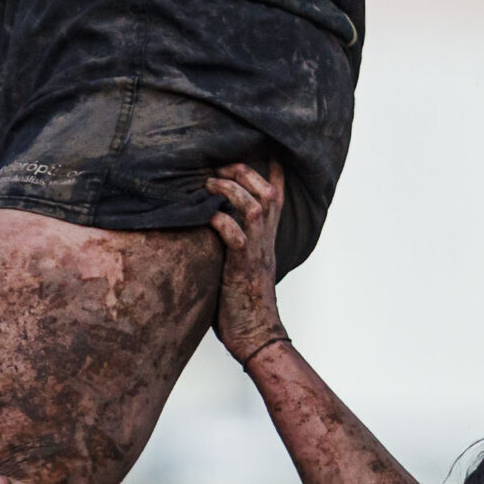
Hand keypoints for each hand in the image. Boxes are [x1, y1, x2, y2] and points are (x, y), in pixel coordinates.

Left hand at [208, 160, 287, 364]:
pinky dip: (221, 220)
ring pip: (254, 207)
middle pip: (267, 193)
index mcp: (266, 240)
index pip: (276, 198)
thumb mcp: (241, 267)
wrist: (256, 337)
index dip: (273, 170)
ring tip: (210, 181)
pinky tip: (207, 213)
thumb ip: (234, 245)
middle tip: (222, 163)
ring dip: (232, 189)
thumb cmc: (243, 306)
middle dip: (246, 171)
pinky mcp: (241, 268)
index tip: (267, 147)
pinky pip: (235, 236)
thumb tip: (212, 230)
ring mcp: (255, 253)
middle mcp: (264, 241)